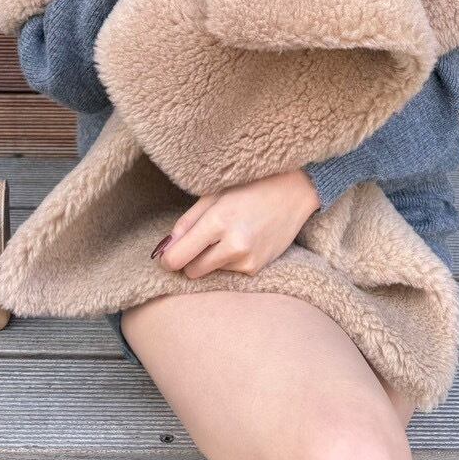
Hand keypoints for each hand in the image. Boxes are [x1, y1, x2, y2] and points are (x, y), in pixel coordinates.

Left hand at [154, 170, 321, 280]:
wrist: (293, 192)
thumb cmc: (250, 187)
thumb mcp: (213, 194)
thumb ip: (187, 222)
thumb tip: (165, 249)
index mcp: (218, 221)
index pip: (178, 257)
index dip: (167, 259)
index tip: (167, 254)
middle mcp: (233, 245)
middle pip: (192, 271)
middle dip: (190, 259)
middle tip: (200, 240)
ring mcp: (247, 260)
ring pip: (211, 272)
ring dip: (212, 259)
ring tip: (228, 234)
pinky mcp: (257, 269)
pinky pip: (229, 272)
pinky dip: (229, 261)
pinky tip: (242, 241)